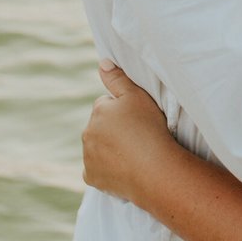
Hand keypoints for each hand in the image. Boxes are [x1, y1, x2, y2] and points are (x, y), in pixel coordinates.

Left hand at [82, 62, 175, 205]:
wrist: (154, 170)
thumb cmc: (149, 128)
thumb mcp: (137, 96)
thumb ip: (117, 78)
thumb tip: (102, 62)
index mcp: (97, 112)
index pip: (106, 105)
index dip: (123, 111)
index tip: (137, 119)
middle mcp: (87, 133)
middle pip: (100, 127)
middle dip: (113, 129)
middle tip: (137, 135)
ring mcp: (88, 157)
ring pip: (98, 147)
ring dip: (110, 147)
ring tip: (133, 152)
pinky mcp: (91, 177)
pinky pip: (97, 169)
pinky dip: (107, 168)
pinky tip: (124, 167)